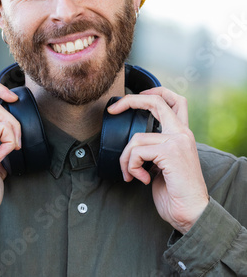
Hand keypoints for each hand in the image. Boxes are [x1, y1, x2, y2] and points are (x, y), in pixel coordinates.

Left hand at [108, 87, 208, 233]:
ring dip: (126, 159)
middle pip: (155, 101)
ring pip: (136, 138)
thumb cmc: (176, 193)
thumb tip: (134, 142)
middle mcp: (183, 133)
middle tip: (113, 110)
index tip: (135, 97)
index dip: (155, 91)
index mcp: (183, 133)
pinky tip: (142, 179)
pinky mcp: (170, 152)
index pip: (175, 100)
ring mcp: (178, 140)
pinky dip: (132, 167)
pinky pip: (137, 152)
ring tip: (131, 174)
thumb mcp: (165, 163)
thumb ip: (156, 147)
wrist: (191, 214)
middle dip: (130, 101)